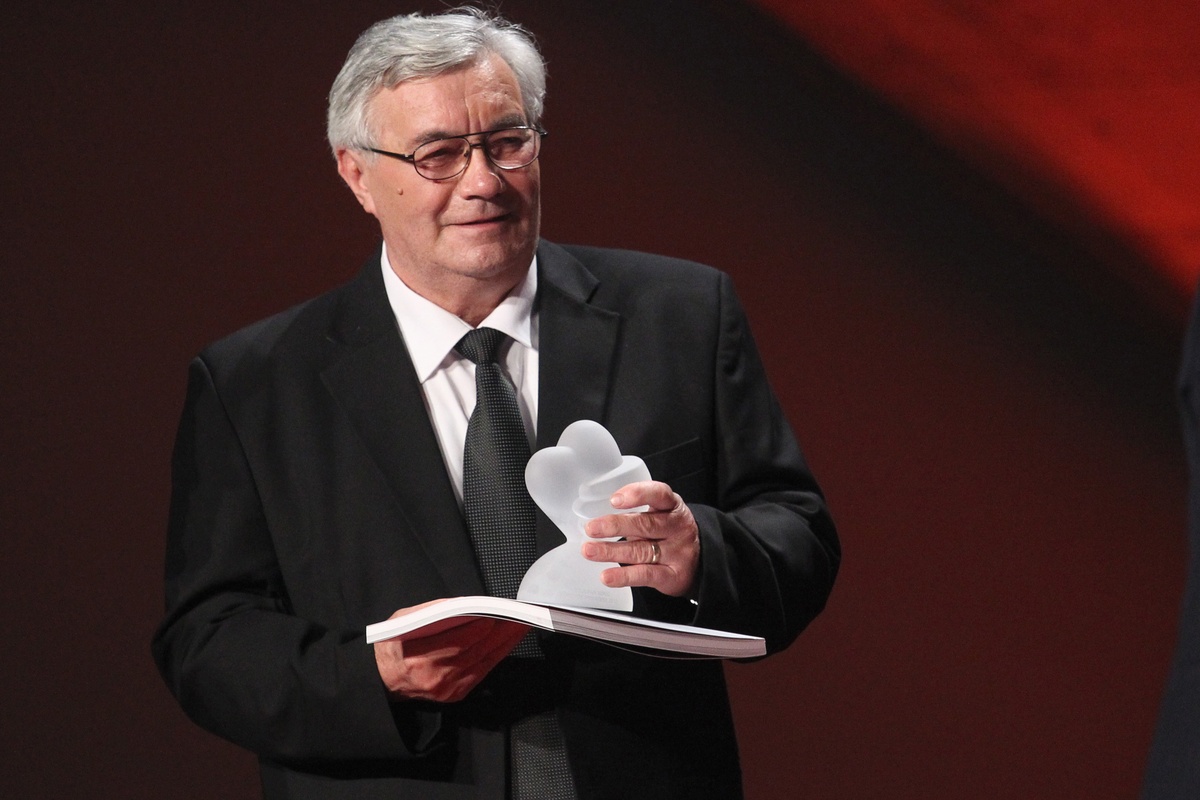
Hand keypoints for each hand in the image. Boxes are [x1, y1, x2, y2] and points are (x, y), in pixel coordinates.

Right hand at [374, 601, 528, 702]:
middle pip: (475, 650)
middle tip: (518, 615)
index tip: (495, 614)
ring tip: (519, 625)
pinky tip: (507, 641)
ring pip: (483, 661)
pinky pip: (482, 672)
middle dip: (499, 632)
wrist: (383, 680)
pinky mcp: (456, 694)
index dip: (478, 627)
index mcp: (416, 656)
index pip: (455, 640)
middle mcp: (433, 675)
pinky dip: (497, 655)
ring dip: (504, 642)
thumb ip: (431, 612)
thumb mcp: (402, 620)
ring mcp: (446, 688)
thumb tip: (464, 605)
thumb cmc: (393, 645)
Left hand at [581, 480, 699, 597]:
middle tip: (592, 528)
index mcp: (672, 506)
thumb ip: (637, 513)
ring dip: (611, 551)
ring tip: (589, 550)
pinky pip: (646, 575)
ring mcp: (677, 552)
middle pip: (645, 524)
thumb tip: (597, 519)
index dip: (637, 494)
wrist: (701, 561)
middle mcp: (677, 527)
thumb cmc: (670, 533)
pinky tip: (607, 575)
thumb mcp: (662, 514)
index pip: (659, 494)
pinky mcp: (673, 576)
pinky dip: (624, 576)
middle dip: (615, 526)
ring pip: (641, 550)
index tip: (615, 500)